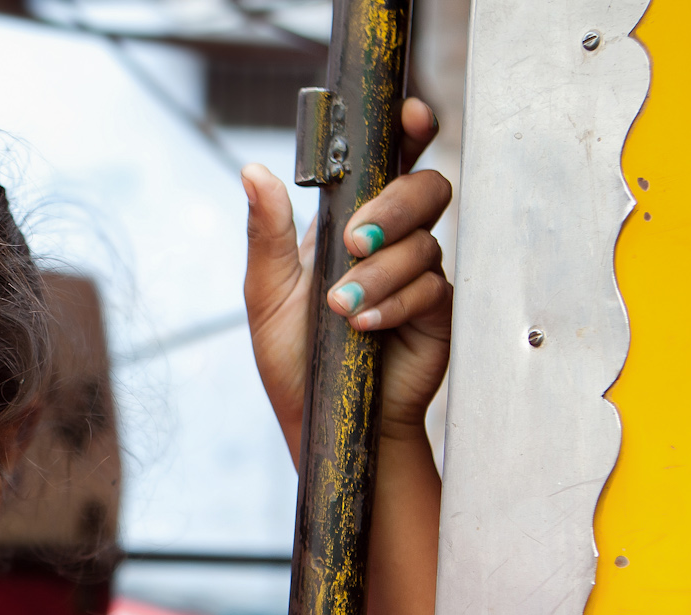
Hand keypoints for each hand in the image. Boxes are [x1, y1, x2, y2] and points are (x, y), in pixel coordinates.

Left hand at [244, 98, 453, 463]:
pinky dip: (395, 303)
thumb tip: (253, 171)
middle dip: (393, 208)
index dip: (408, 131)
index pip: (388, 162)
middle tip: (356, 243)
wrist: (323, 421)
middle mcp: (391, 241)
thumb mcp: (267, 294)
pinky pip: (431, 289)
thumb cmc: (294, 359)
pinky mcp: (437, 311)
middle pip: (424, 188)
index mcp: (350, 222)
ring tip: (343, 310)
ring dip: (380, 274)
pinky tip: (366, 325)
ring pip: (424, 243)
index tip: (410, 117)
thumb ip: (266, 233)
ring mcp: (418, 274)